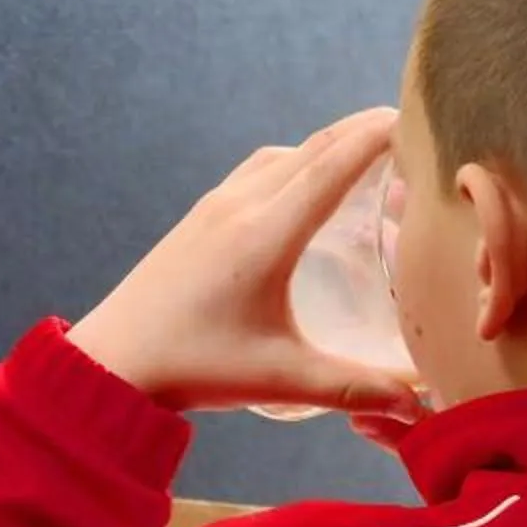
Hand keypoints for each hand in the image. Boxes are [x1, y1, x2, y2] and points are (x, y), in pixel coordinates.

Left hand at [68, 109, 422, 417]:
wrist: (108, 361)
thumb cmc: (191, 368)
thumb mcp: (279, 379)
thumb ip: (353, 387)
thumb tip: (418, 408)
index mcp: (263, 236)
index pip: (331, 167)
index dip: (376, 137)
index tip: (416, 118)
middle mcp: (237, 208)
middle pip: (310, 150)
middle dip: (361, 131)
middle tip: (409, 126)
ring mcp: (211, 209)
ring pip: (280, 157)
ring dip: (325, 146)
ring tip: (366, 154)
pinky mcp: (195, 220)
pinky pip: (254, 172)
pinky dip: (292, 164)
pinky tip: (305, 188)